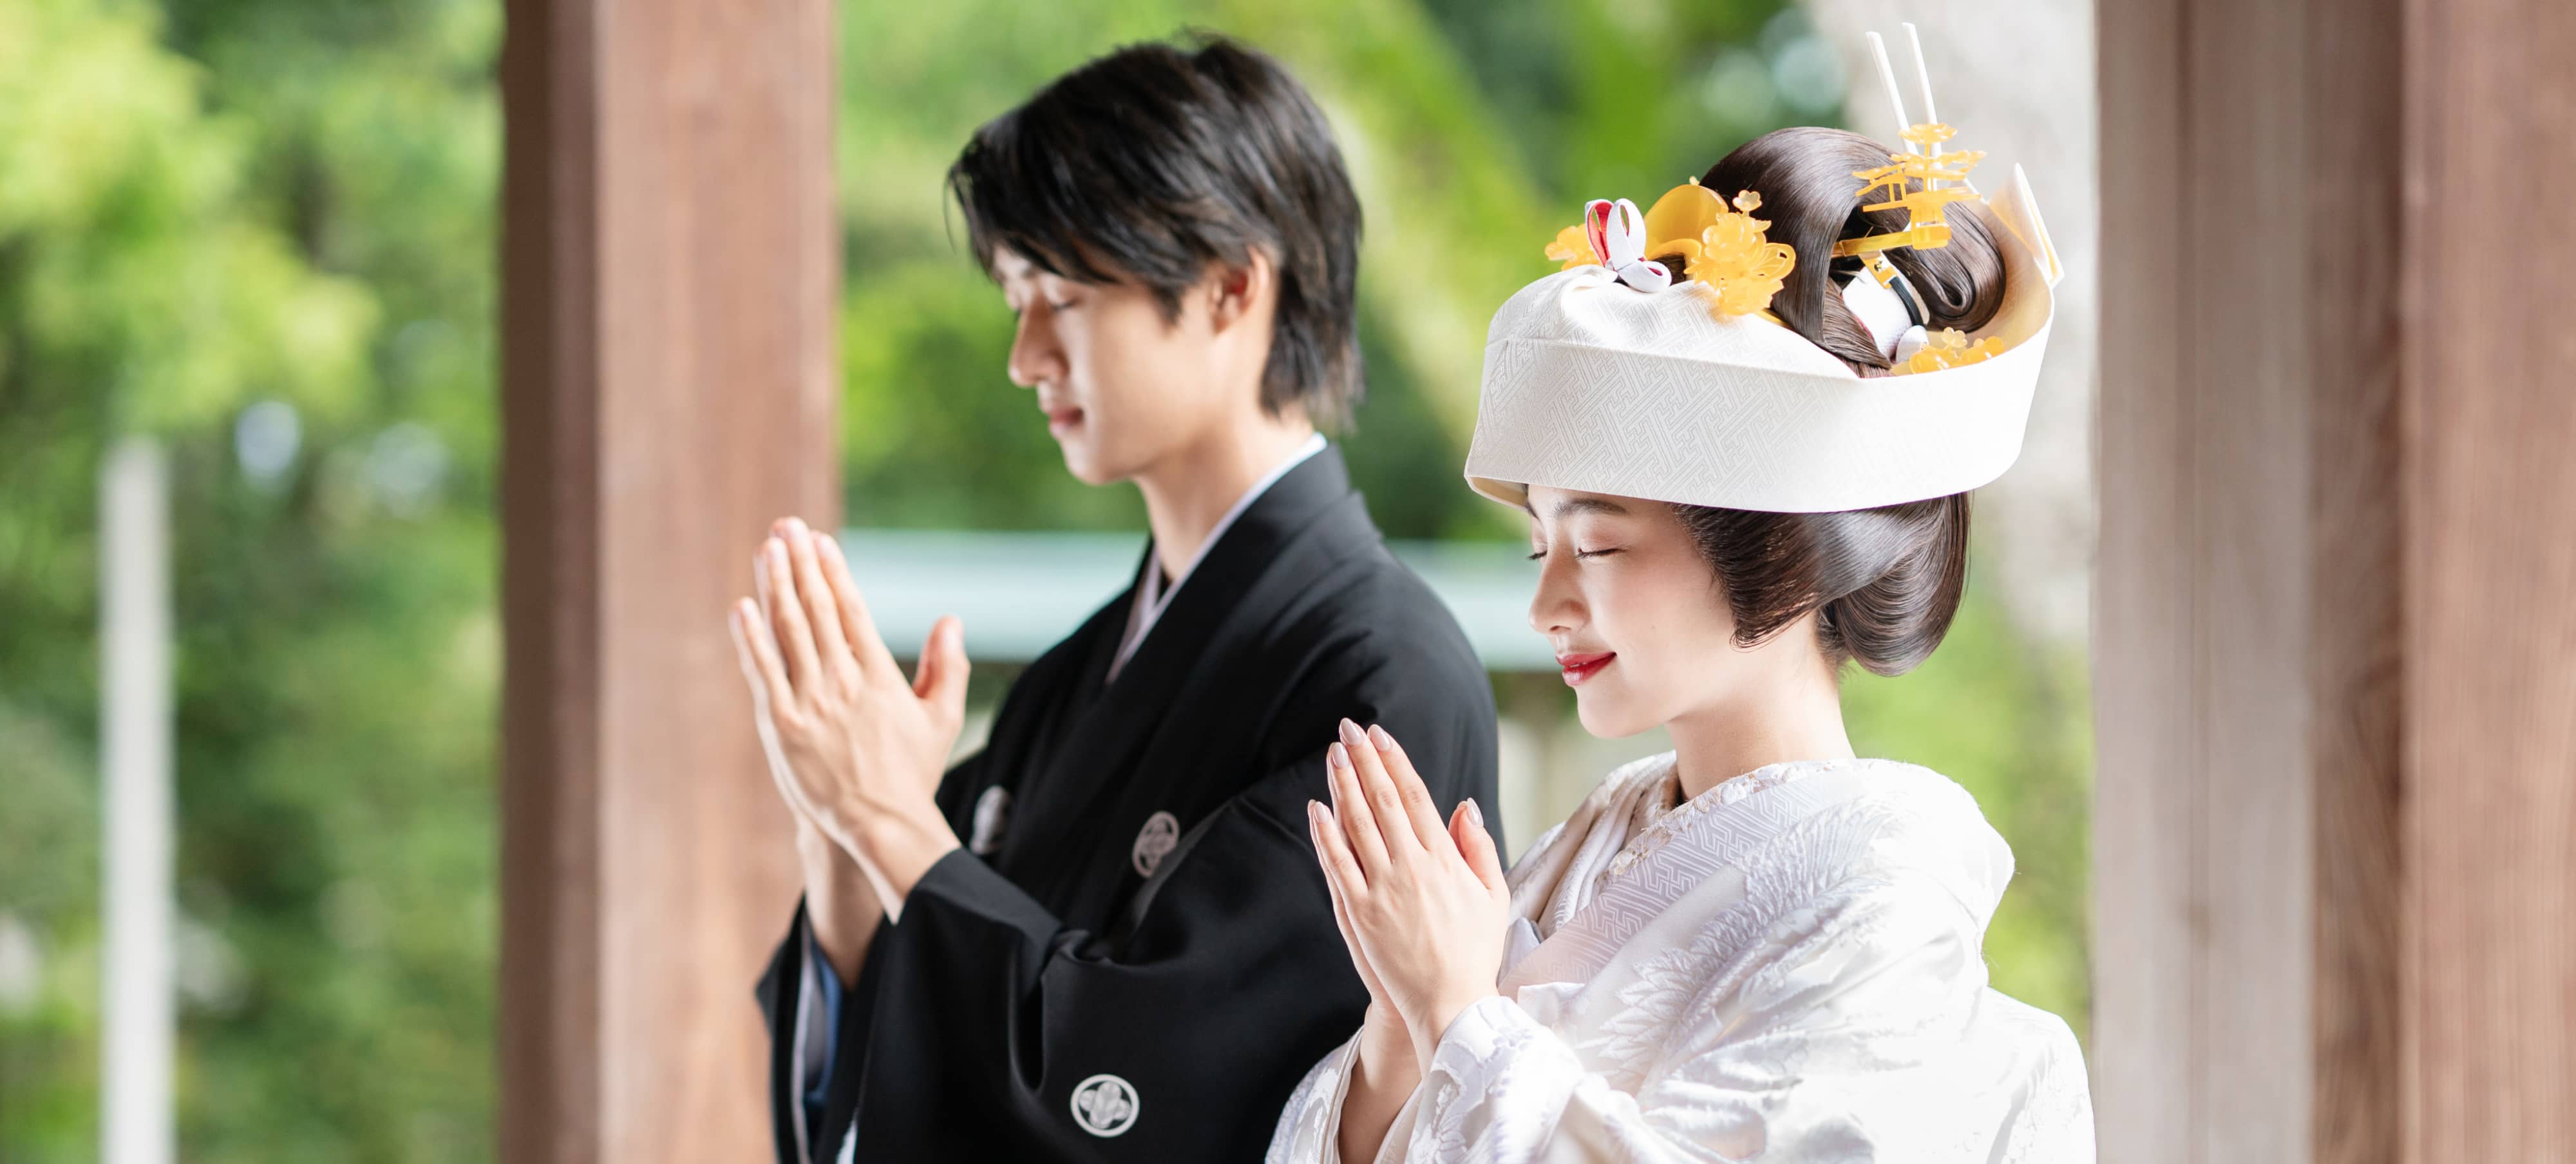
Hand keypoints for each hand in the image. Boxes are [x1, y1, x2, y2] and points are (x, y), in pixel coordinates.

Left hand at [729, 517, 968, 915]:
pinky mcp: (782, 726)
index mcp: (879, 677)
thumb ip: (946, 666)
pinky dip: (751, 638)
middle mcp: (843, 682)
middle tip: (786, 527)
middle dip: (799, 564)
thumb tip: (951, 619)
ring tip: (766, 550)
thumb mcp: (940, 718)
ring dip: (775, 586)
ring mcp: (810, 702)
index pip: (851, 610)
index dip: (833, 571)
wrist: (880, 823)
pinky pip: (763, 672)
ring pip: (788, 632)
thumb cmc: (911, 774)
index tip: (819, 541)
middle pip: (817, 610)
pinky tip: (742, 607)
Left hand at [1310, 718, 1508, 1064]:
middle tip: (1349, 729)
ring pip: (1358, 825)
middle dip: (1364, 761)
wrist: (1449, 1004)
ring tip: (1333, 754)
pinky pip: (1338, 864)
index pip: (1415, 797)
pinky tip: (1316, 807)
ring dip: (1344, 786)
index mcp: (1445, 861)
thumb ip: (1479, 847)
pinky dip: (1325, 834)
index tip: (1380, 736)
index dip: (1395, 762)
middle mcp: (1412, 868)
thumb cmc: (1474, 951)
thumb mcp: (1493, 896)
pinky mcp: (1359, 913)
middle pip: (1382, 801)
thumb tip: (1464, 805)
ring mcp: (1382, 890)